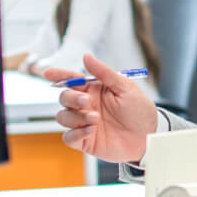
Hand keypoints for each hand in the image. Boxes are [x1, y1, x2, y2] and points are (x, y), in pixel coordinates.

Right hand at [42, 53, 157, 160]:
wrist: (148, 136)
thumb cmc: (139, 110)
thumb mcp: (125, 87)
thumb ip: (104, 73)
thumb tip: (86, 56)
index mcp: (94, 89)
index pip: (71, 80)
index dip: (58, 75)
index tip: (47, 73)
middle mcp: (86, 105)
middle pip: (64, 98)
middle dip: (72, 98)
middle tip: (87, 102)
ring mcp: (84, 123)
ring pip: (62, 117)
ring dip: (76, 117)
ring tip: (96, 119)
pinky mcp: (85, 140)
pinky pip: (68, 137)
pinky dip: (76, 134)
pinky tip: (92, 131)